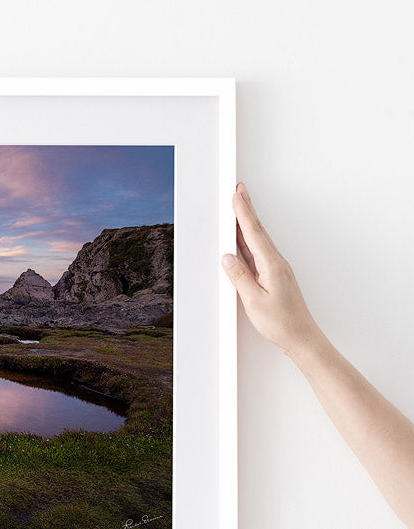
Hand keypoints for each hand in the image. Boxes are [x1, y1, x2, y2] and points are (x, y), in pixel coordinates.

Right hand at [223, 182, 323, 358]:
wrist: (301, 337)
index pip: (253, 234)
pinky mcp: (273, 276)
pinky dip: (247, 241)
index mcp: (272, 265)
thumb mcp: (254, 300)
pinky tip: (240, 239)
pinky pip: (257, 253)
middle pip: (257, 231)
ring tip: (237, 208)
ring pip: (257, 240)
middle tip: (239, 190)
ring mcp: (275, 269)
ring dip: (246, 223)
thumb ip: (240, 277)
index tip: (236, 195)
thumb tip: (228, 257)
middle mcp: (276, 263)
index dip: (243, 213)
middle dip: (246, 209)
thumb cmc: (281, 322)